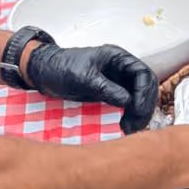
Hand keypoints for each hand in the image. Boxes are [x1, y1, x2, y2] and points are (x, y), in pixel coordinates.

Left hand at [25, 43, 159, 134]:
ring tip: (129, 129)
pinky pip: (127, 106)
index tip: (136, 110)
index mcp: (118, 58)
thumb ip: (105, 88)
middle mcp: (121, 70)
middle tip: (134, 125)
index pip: (143, 73)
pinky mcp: (111, 95)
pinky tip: (123, 128)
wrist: (43, 74)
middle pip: (145, 87)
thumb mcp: (83, 78)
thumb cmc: (61, 68)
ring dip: (138, 114)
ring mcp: (118, 82)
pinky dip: (128, 117)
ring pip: (138, 99)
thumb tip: (127, 102)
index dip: (144, 93)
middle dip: (143, 106)